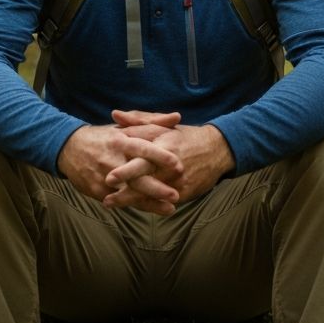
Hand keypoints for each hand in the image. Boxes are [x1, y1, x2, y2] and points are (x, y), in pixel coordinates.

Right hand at [57, 121, 182, 214]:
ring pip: (130, 192)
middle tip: (176, 195)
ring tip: (170, 209)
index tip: (177, 164)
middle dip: (156, 187)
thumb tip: (177, 117)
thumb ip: (152, 121)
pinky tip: (152, 210)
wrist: (69, 148)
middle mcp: (112, 159)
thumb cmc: (104, 137)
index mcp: (120, 140)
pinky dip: (136, 206)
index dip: (159, 156)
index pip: (142, 148)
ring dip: (150, 202)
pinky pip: (120, 200)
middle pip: (136, 175)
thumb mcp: (125, 125)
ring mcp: (104, 177)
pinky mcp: (98, 190)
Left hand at [103, 111, 234, 210]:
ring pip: (151, 193)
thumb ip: (137, 122)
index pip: (142, 155)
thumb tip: (114, 115)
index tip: (108, 174)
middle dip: (126, 186)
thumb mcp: (162, 126)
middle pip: (145, 176)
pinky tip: (131, 207)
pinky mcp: (183, 193)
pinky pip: (163, 202)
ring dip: (130, 199)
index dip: (126, 166)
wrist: (216, 151)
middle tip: (107, 191)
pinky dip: (147, 204)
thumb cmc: (184, 136)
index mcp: (164, 144)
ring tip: (109, 201)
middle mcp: (169, 164)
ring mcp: (177, 181)